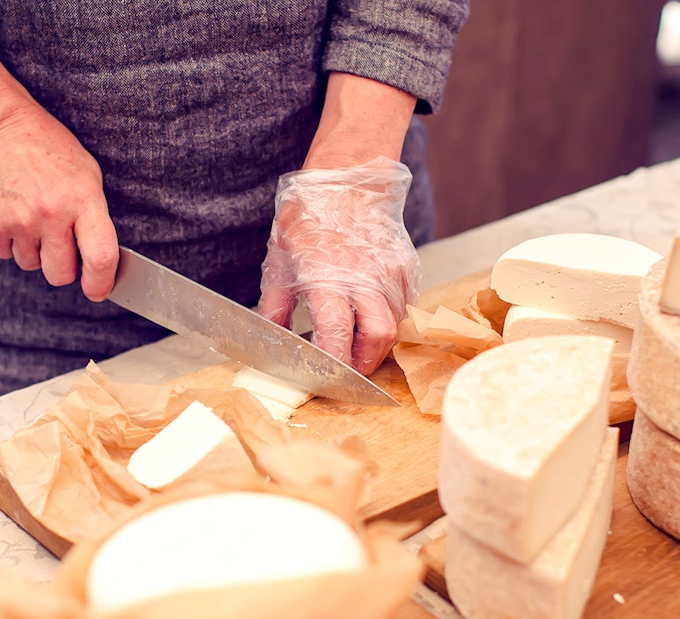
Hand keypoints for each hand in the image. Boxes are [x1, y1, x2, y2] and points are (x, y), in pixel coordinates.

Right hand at [0, 43, 118, 300]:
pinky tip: (14, 216)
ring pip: (31, 266)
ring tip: (33, 219)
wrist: (0, 127)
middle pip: (61, 274)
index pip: (100, 257)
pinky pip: (5, 254)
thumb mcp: (87, 175)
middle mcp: (52, 213)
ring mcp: (19, 220)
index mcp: (83, 199)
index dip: (101, 282)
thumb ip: (94, 217)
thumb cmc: (49, 151)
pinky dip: (10, 243)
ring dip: (35, 252)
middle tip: (61, 246)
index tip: (97, 290)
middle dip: (64, 269)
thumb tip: (100, 260)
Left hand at [257, 158, 418, 374]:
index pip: (336, 335)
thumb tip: (273, 343)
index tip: (323, 375)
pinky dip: (389, 319)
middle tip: (349, 369)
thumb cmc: (308, 218)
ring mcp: (391, 272)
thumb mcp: (279, 262)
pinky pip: (404, 305)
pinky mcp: (406, 267)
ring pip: (395, 325)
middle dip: (365, 363)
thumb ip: (275, 308)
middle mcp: (365, 277)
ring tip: (357, 343)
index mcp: (328, 277)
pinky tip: (370, 316)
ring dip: (377, 342)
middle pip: (378, 338)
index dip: (332, 363)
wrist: (346, 181)